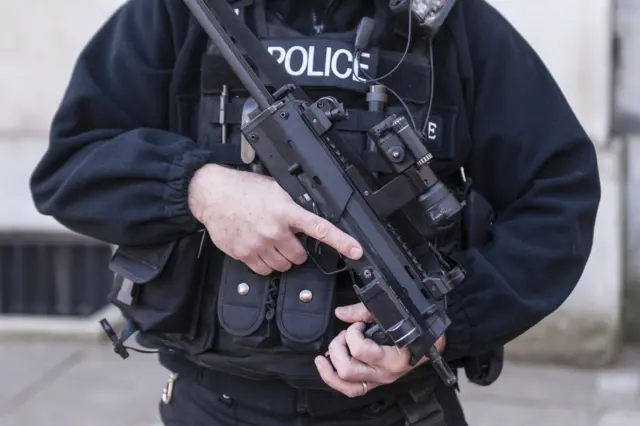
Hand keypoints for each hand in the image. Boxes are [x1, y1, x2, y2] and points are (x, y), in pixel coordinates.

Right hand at [188, 164, 362, 275]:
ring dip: (281, 257)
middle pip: (300, 256)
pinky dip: (265, 263)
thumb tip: (312, 213)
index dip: (341, 241)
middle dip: (296, 249)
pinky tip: (259, 248)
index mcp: (285, 210)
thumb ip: (294, 204)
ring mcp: (258, 244)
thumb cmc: (244, 190)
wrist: (212, 195)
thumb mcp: (275, 189)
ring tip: (269, 240)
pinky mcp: (244, 254)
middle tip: (285, 237)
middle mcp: (274, 230)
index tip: (356, 250)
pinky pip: (265, 270)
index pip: (319, 228)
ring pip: (283, 266)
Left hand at [315, 303, 445, 397]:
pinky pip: (351, 389)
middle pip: (348, 370)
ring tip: (328, 353)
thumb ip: (364, 311)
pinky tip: (327, 366)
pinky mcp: (374, 382)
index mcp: (392, 358)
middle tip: (344, 335)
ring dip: (331, 369)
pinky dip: (335, 379)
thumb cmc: (417, 328)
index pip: (361, 350)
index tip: (359, 324)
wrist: (434, 343)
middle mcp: (385, 373)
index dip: (353, 333)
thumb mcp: (392, 314)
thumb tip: (341, 313)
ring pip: (346, 385)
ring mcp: (379, 380)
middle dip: (338, 348)